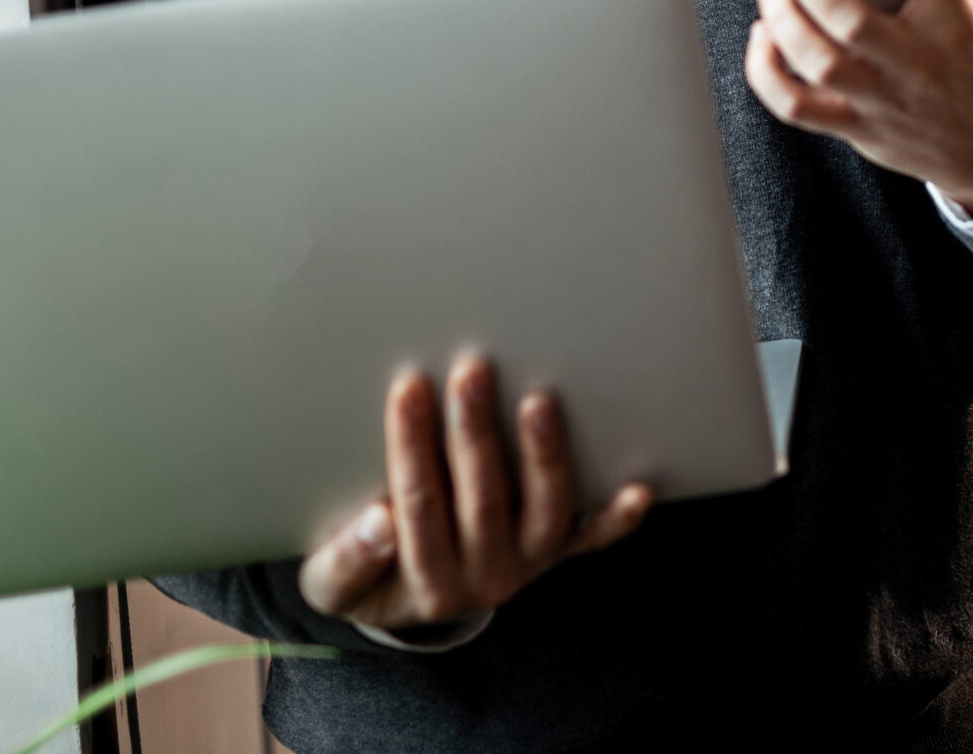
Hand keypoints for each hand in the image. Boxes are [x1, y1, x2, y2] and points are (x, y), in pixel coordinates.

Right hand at [298, 354, 651, 632]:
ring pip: (545, 510)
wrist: (408, 602)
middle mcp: (486, 577)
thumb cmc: (367, 572)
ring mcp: (529, 563)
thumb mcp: (333, 581)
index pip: (419, 504)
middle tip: (470, 371)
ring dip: (543, 455)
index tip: (408, 389)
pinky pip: (593, 540)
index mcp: (426, 583)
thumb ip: (347, 560)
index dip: (413, 445)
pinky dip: (615, 518)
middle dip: (474, 432)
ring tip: (538, 400)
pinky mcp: (558, 553)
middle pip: (484, 499)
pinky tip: (639, 489)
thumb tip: (377, 523)